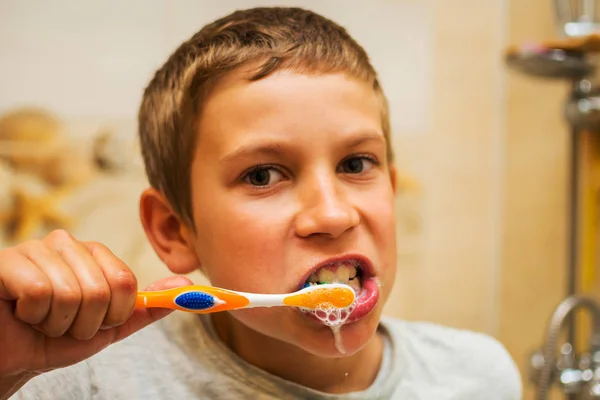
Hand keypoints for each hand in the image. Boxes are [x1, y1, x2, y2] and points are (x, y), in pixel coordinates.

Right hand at [0, 229, 190, 390]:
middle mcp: (67, 244)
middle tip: (63, 323)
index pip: (125, 282)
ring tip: (40, 319)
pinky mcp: (7, 261)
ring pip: (71, 293)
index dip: (112, 314)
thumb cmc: (57, 337)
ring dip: (57, 323)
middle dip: (84, 323)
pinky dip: (32, 315)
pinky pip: (38, 292)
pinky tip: (21, 311)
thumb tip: (186, 287)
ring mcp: (35, 249)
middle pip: (101, 290)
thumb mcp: (108, 326)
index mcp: (94, 254)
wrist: (12, 355)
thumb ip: (145, 307)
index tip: (95, 322)